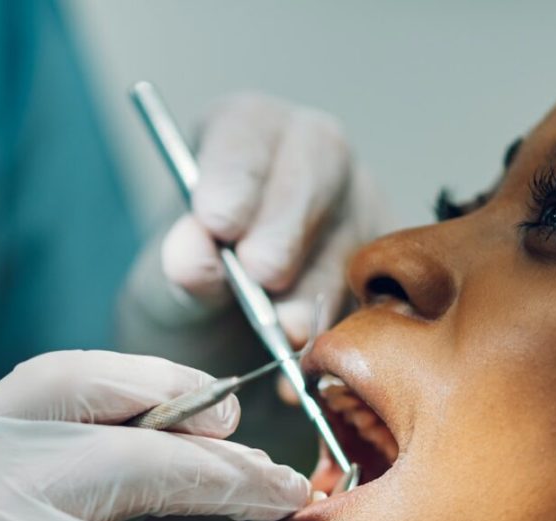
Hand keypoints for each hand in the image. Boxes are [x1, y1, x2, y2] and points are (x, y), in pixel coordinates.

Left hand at [146, 94, 384, 344]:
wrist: (231, 346)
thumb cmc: (195, 296)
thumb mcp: (168, 286)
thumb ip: (181, 269)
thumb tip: (193, 252)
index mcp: (243, 136)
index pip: (248, 129)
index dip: (236, 173)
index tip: (218, 222)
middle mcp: (309, 155)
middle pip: (318, 164)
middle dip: (286, 226)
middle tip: (260, 275)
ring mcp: (357, 203)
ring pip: (354, 226)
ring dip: (318, 286)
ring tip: (285, 332)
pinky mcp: (387, 258)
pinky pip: (382, 282)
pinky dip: (344, 322)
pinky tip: (310, 356)